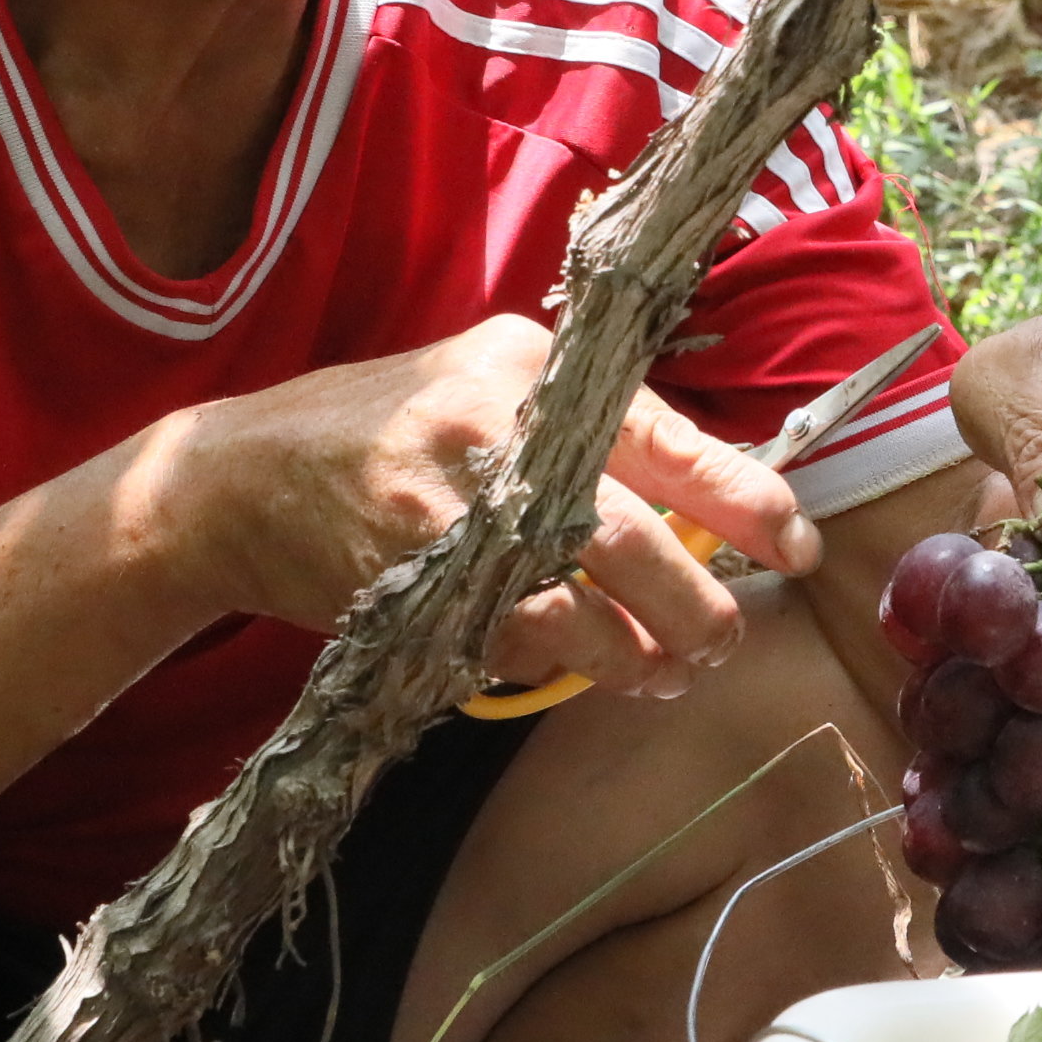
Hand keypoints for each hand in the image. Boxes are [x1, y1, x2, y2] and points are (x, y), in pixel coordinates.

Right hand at [189, 317, 819, 700]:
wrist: (245, 476)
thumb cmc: (396, 425)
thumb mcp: (493, 381)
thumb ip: (592, 425)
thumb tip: (716, 497)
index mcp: (534, 371)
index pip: (669, 438)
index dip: (747, 500)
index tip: (796, 546)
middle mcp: (496, 434)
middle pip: (634, 543)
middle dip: (696, 612)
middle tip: (722, 642)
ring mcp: (448, 518)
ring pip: (578, 615)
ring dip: (633, 658)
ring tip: (660, 670)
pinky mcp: (412, 589)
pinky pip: (511, 649)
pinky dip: (551, 668)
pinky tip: (569, 666)